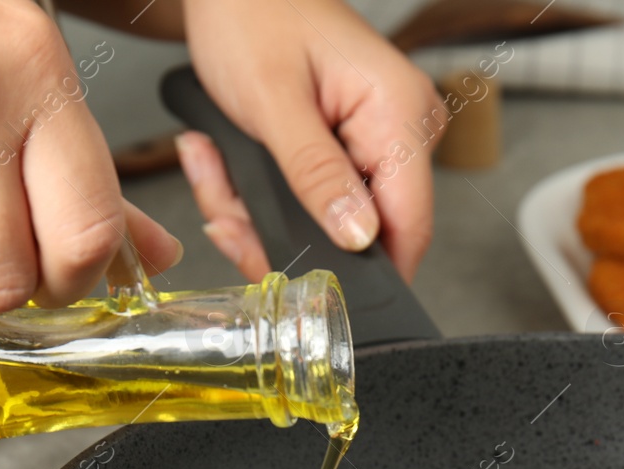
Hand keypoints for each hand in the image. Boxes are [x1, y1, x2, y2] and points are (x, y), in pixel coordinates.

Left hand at [180, 0, 442, 280]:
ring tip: (214, 168)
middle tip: (225, 211)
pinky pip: (310, 200)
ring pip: (323, 223)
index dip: (361, 270)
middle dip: (280, 233)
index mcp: (401, 113)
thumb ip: (316, 176)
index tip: (306, 286)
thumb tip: (357, 239)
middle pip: (356, 233)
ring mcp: (375, 141)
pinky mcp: (347, 148)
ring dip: (256, 212)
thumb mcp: (274, 101)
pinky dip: (259, 194)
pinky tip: (226, 161)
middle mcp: (401, 130)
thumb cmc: (252, 14)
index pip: (409, 226)